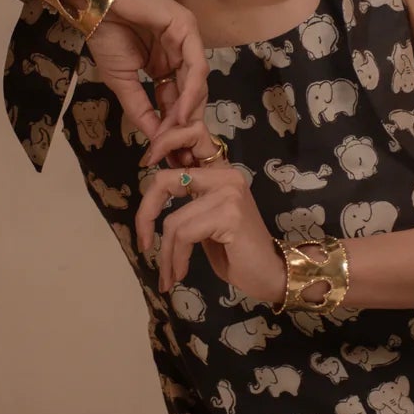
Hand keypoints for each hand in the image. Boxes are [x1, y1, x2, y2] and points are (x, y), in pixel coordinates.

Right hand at [53, 0, 209, 150]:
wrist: (93, 5)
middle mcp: (180, 55)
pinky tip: (181, 112)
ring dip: (187, 113)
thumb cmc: (105, 37)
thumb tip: (154, 140)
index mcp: (165, 66)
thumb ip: (141, 110)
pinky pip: (196, 65)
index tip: (168, 155)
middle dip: (186, 126)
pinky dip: (190, 91)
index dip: (173, 128)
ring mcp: (186, 41)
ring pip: (197, 84)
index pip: (175, 101)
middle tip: (180, 153)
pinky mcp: (188, 28)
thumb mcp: (122, 82)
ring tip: (177, 137)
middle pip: (191, 95)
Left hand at [134, 115, 287, 307]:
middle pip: (165, 180)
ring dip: (166, 254)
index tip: (145, 163)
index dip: (161, 143)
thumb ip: (187, 202)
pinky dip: (177, 259)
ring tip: (169, 276)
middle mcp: (226, 175)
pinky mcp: (229, 214)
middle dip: (146, 214)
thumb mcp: (206, 221)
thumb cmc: (237, 252)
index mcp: (220, 171)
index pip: (188, 137)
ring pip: (173, 221)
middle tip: (143, 242)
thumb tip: (150, 194)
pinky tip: (181, 273)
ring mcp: (229, 193)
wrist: (270, 274)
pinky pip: (184, 235)